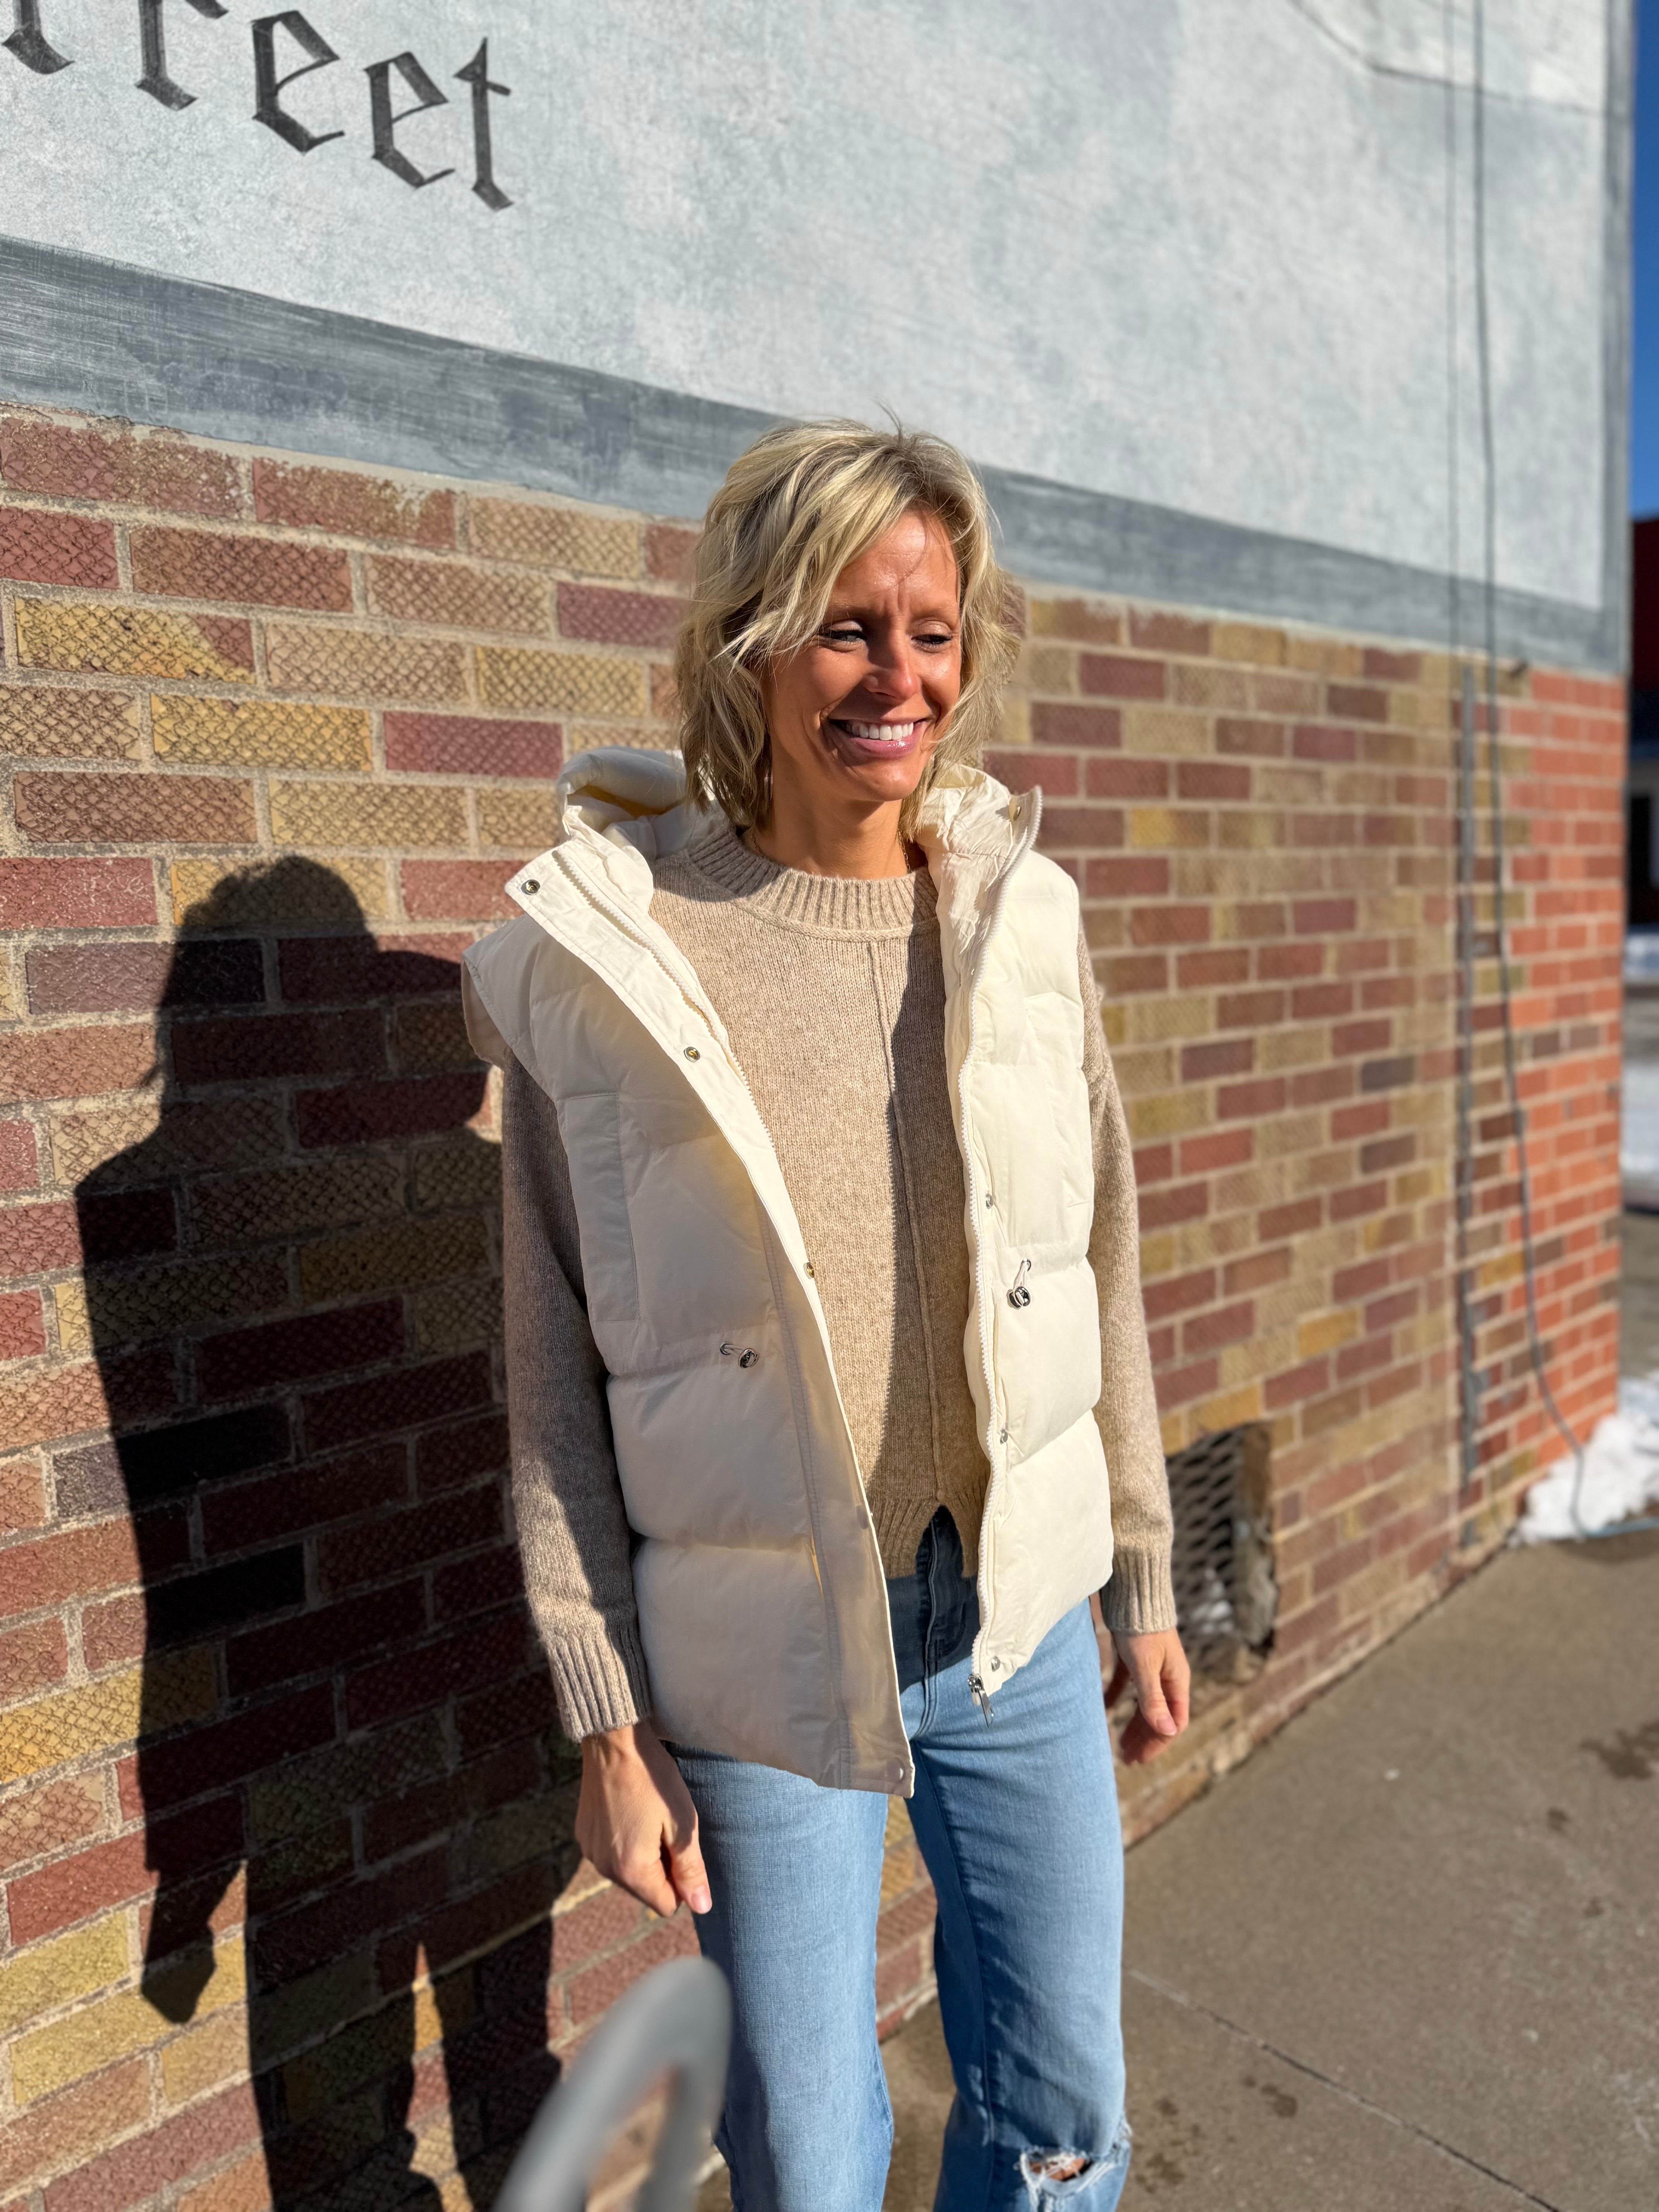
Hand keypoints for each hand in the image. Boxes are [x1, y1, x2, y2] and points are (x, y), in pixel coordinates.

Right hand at [576, 1721, 711, 1916]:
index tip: (680, 1846)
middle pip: (645, 1890)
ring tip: (647, 1815)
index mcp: (631, 1870)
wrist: (613, 1740)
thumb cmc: (653, 1779)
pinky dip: (624, 1841)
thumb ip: (691, 1869)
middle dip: (662, 1868)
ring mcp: (590, 1852)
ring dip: (642, 1855)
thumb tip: (702, 1907)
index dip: (681, 1881)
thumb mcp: (683, 1822)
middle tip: (666, 1826)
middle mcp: (605, 1868)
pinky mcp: (583, 1835)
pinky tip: (629, 1810)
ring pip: (628, 1873)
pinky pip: (611, 1854)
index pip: (666, 1905)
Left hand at [1106, 1628, 1190, 1764]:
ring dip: (1132, 1723)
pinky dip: (1117, 1697)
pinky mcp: (1134, 1657)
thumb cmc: (1141, 1628)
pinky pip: (1127, 1685)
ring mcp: (1151, 1667)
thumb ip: (1153, 1699)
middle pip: (1158, 1715)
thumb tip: (1167, 1731)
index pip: (1174, 1722)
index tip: (1139, 1758)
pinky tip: (1102, 1708)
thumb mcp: (1146, 1666)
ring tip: (1118, 1743)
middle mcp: (1167, 1676)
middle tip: (1125, 1758)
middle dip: (1144, 1738)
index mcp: (1177, 1681)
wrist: (1133, 1591)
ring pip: (1144, 1703)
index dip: (1157, 1742)